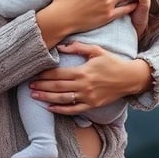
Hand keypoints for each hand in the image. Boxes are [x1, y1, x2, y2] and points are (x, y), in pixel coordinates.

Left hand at [28, 42, 151, 115]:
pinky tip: (50, 108)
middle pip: (57, 87)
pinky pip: (73, 110)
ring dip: (47, 98)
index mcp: (83, 71)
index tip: (34, 74)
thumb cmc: (112, 62)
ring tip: (34, 96)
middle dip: (42, 86)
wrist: (129, 78)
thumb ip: (78, 47)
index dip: (44, 74)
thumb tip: (61, 46)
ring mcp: (88, 97)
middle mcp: (83, 85)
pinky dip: (60, 110)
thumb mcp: (96, 50)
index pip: (58, 74)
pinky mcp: (92, 105)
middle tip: (28, 86)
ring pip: (62, 99)